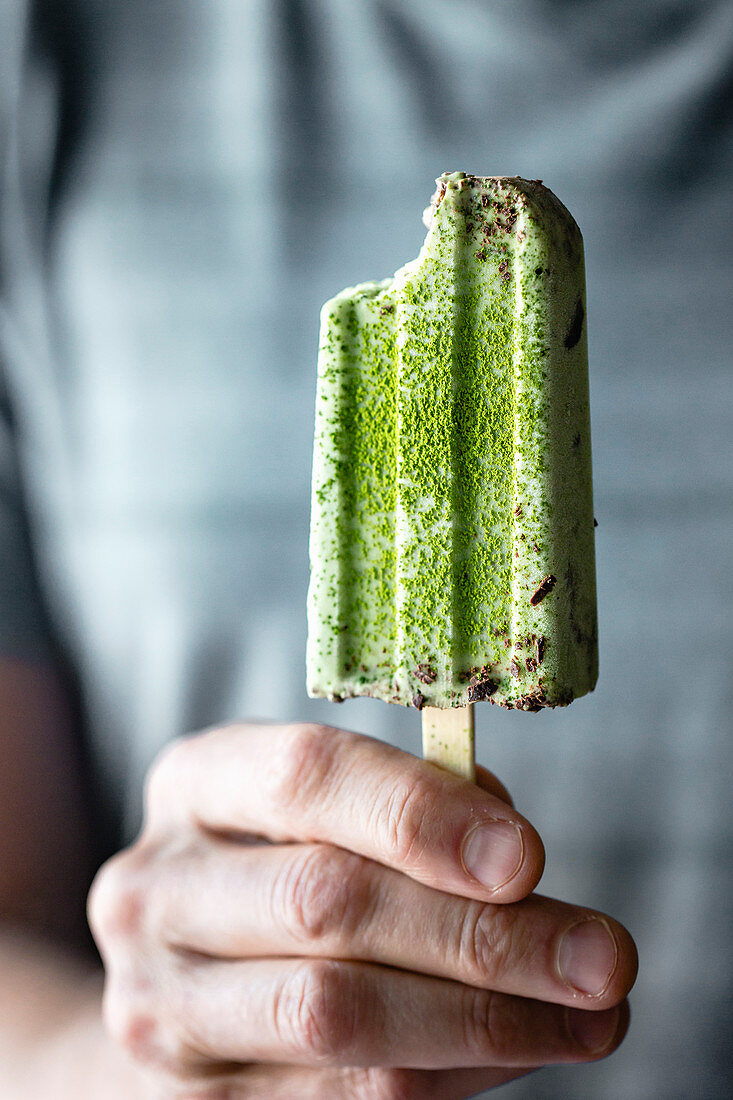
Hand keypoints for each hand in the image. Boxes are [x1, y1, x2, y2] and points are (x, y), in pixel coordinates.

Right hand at [89, 723, 636, 1098]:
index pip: (304, 774)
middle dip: (481, 935)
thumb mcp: (322, 813)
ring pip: (335, 1015)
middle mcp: (154, 888)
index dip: (419, 813)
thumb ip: (409, 812)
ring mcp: (156, 1005)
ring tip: (589, 1018)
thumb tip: (512, 864)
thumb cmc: (281, 871)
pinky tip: (517, 1051)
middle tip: (602, 957)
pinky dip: (449, 1078)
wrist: (179, 988)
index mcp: (193, 782)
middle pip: (326, 903)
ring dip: (484, 1020)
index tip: (527, 859)